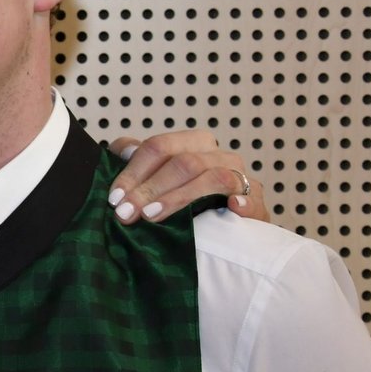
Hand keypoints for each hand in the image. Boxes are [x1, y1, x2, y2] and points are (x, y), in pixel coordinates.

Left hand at [106, 130, 268, 224]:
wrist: (225, 228)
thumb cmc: (184, 199)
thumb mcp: (155, 177)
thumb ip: (134, 159)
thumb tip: (122, 152)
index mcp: (193, 143)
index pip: (158, 147)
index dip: (133, 172)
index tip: (114, 198)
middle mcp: (217, 155)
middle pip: (183, 162)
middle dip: (150, 188)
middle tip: (126, 213)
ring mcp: (239, 177)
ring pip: (212, 177)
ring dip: (179, 197)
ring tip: (152, 215)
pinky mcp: (255, 202)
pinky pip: (251, 197)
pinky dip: (243, 202)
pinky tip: (231, 209)